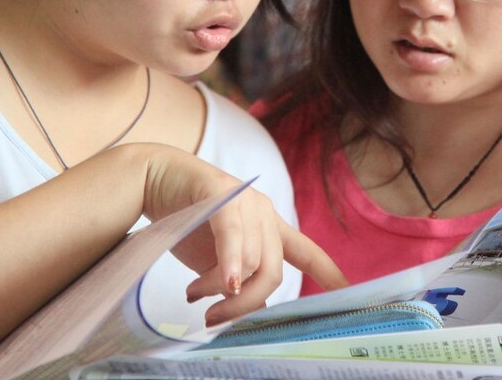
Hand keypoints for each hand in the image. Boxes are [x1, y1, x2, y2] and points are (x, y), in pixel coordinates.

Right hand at [141, 147, 346, 324]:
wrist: (152, 181)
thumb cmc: (186, 222)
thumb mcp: (216, 260)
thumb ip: (238, 281)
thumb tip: (252, 314)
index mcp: (270, 228)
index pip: (307, 252)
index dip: (330, 275)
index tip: (349, 295)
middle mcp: (265, 213)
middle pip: (273, 273)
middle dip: (245, 305)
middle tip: (215, 319)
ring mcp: (246, 201)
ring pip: (250, 262)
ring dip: (219, 289)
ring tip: (193, 295)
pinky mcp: (221, 194)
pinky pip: (232, 236)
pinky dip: (228, 264)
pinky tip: (222, 283)